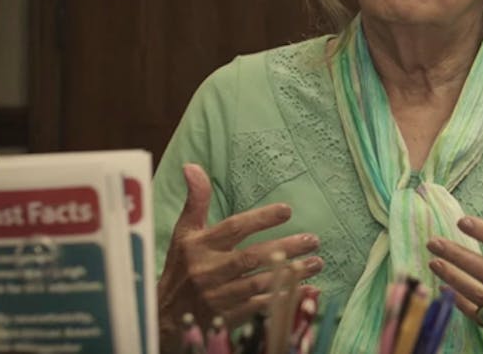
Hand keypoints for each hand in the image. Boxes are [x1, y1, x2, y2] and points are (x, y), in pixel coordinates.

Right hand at [157, 164, 323, 349]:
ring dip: (291, 272)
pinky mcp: (228, 317)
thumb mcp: (184, 232)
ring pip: (260, 282)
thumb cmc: (181, 267)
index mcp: (199, 246)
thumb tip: (192, 166)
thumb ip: (196, 200)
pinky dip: (284, 297)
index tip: (287, 210)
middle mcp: (209, 270)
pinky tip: (306, 288)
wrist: (165, 315)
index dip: (260, 219)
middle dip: (285, 248)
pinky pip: (261, 307)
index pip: (234, 229)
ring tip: (316, 262)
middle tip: (313, 240)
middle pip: (251, 257)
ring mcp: (219, 296)